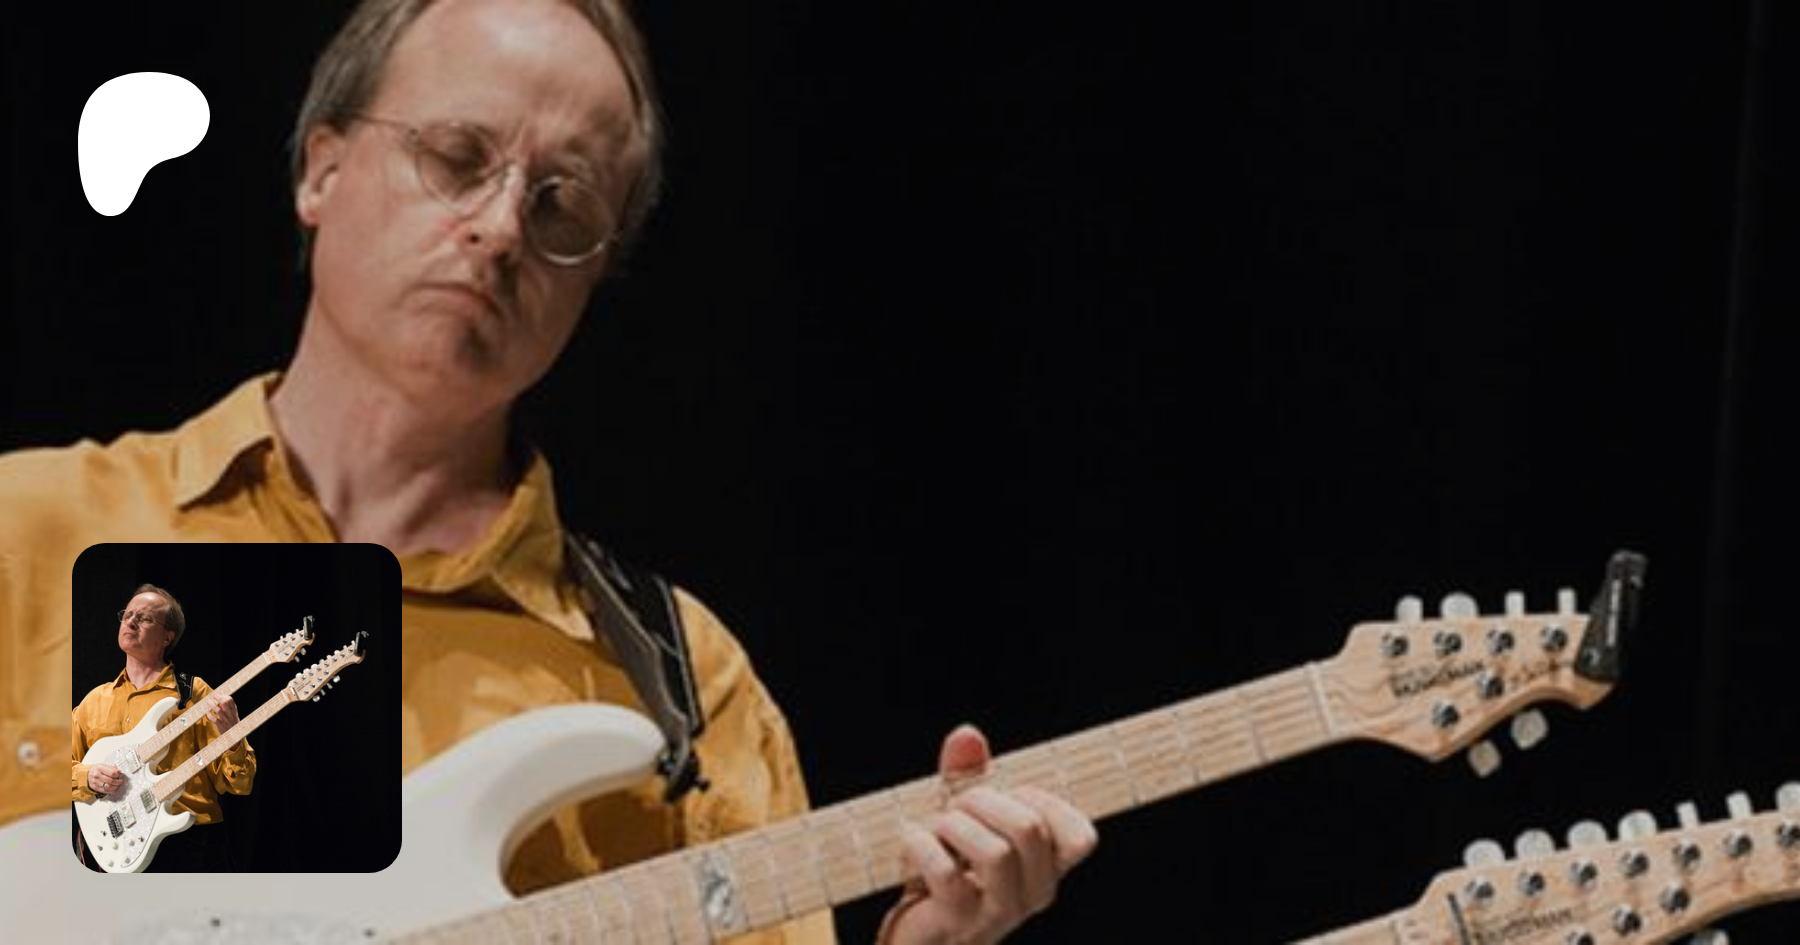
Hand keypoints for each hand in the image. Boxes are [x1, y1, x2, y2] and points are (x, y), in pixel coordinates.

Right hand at [88, 763, 123, 794]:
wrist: (86, 774)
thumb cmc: (96, 769)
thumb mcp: (103, 765)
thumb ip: (112, 768)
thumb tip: (119, 771)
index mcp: (99, 768)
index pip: (111, 773)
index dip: (117, 775)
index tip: (119, 776)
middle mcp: (96, 776)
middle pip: (110, 781)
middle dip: (118, 782)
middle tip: (121, 781)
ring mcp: (95, 782)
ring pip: (108, 787)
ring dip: (115, 787)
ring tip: (118, 785)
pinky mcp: (94, 788)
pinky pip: (104, 791)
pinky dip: (111, 791)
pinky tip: (114, 789)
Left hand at [209, 695, 239, 730]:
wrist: (234, 733)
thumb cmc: (232, 722)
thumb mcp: (233, 714)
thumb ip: (227, 708)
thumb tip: (218, 702)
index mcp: (234, 710)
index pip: (230, 700)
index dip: (223, 696)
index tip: (218, 695)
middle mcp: (230, 714)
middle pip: (225, 702)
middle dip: (218, 698)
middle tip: (213, 696)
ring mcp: (226, 719)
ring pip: (218, 710)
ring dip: (212, 705)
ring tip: (208, 701)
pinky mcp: (221, 725)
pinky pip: (214, 719)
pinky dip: (210, 715)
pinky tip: (207, 713)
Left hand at [878, 724, 1097, 944]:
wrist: (914, 934)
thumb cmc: (943, 874)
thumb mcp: (961, 820)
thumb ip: (968, 776)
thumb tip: (967, 734)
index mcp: (1046, 870)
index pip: (1080, 837)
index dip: (1042, 801)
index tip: (1004, 798)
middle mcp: (1032, 895)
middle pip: (1030, 829)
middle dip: (982, 801)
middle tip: (955, 808)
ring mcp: (998, 914)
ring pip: (995, 852)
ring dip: (953, 825)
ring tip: (934, 827)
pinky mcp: (958, 923)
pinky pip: (947, 873)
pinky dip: (921, 845)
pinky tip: (910, 839)